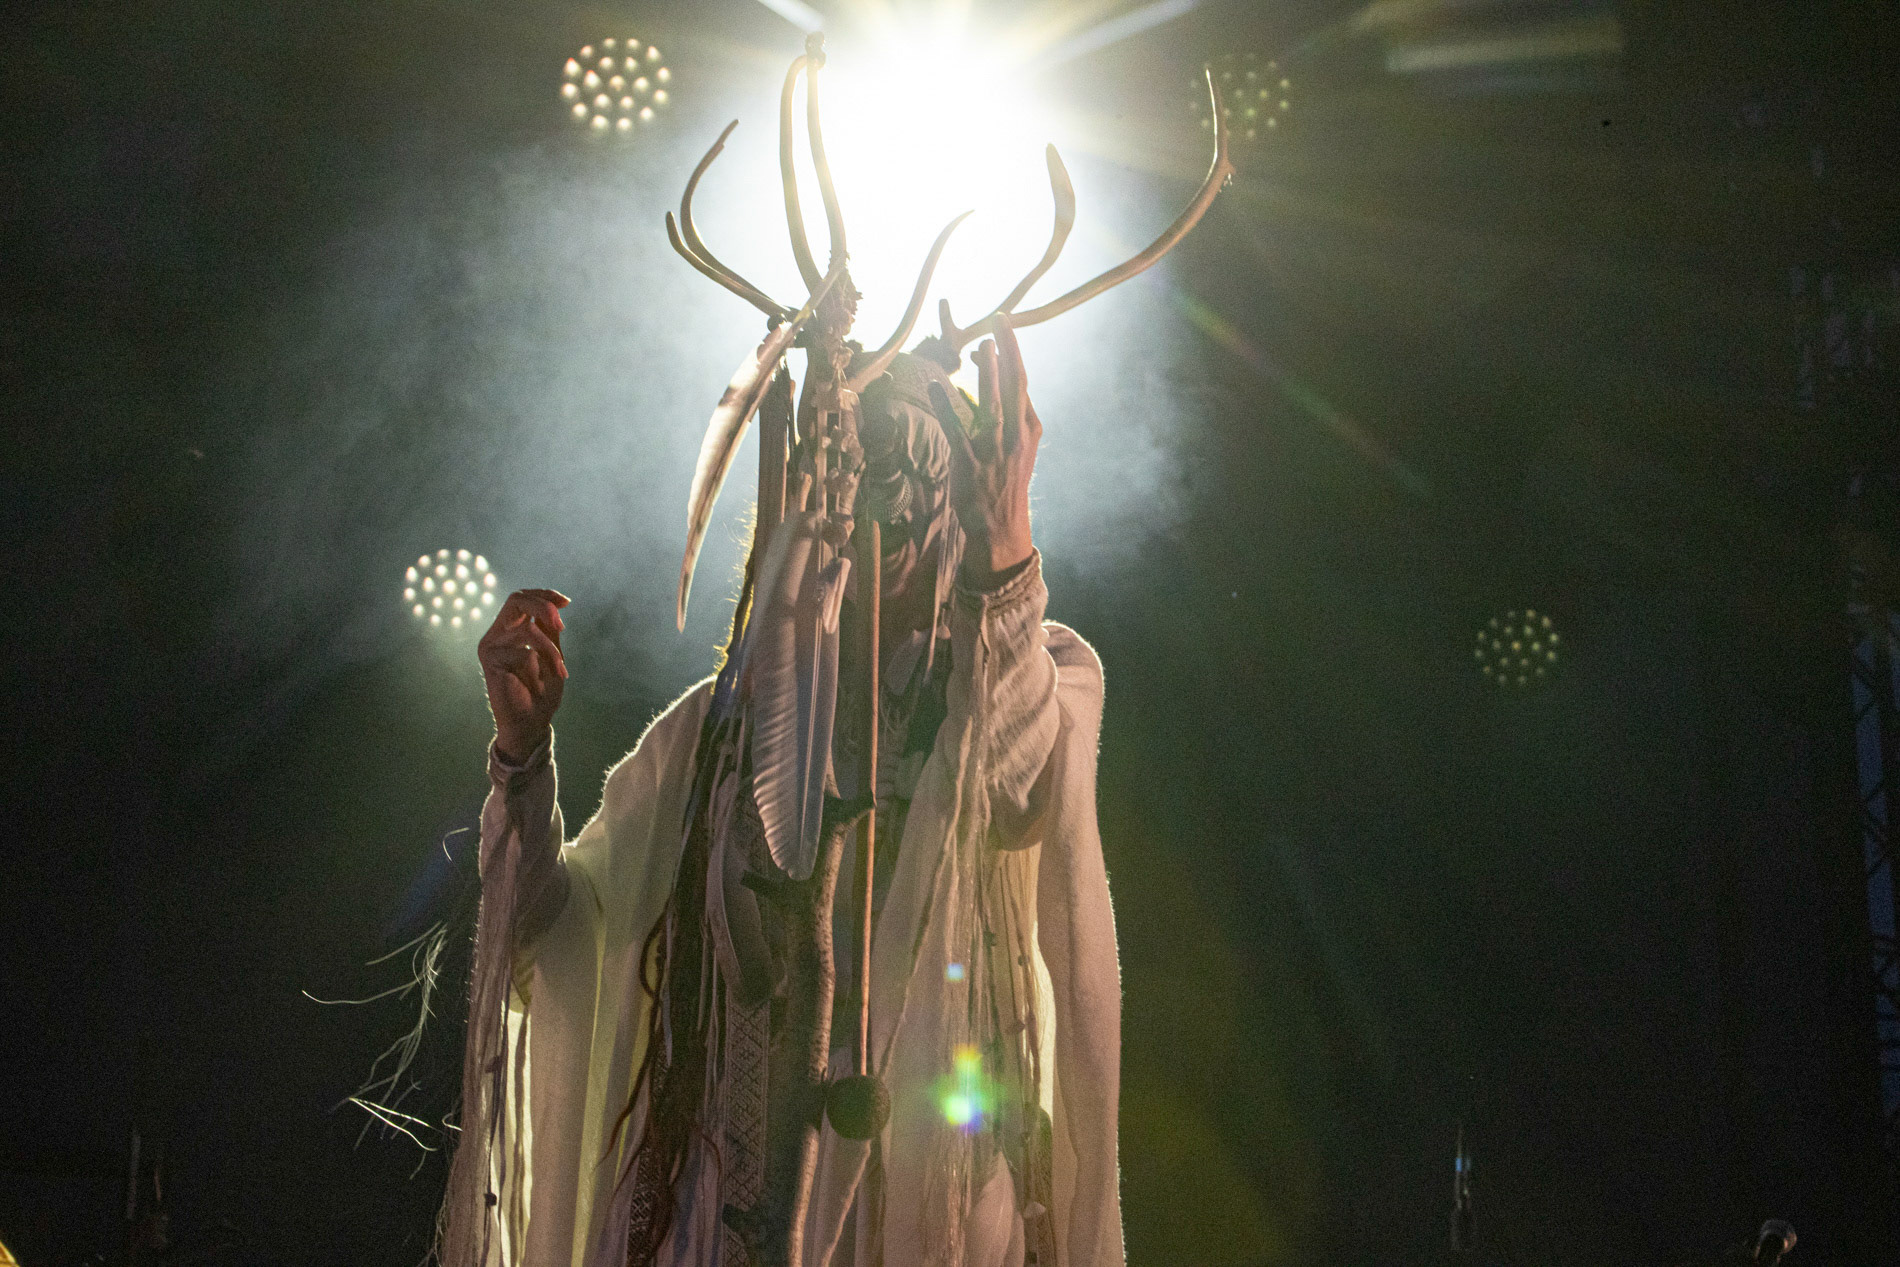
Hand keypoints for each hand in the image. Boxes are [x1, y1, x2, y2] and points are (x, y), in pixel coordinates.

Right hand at [478, 589, 568, 762]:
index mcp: (510, 630)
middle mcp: (497, 635)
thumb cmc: (541, 692)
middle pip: (516, 599)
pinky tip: (551, 676)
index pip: (521, 599)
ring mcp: (491, 646)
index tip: (566, 602)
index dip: (543, 594)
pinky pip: (522, 650)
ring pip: (526, 628)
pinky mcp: (490, 661)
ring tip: (561, 668)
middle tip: (561, 624)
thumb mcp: (552, 654)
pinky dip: (544, 660)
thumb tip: (555, 604)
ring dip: (551, 648)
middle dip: (543, 605)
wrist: (532, 723)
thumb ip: (549, 630)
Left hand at [930, 313, 1039, 580]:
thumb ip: (1016, 417)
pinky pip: (957, 431)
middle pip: (1014, 386)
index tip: (1001, 330)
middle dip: (1008, 351)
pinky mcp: (970, 465)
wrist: (1001, 528)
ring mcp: (994, 451)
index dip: (1011, 354)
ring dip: (986, 373)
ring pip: (992, 405)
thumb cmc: (1006, 483)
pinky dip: (947, 407)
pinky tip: (936, 386)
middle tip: (999, 320)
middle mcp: (1016, 437)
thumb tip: (1003, 383)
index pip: (1022, 383)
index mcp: (1029, 430)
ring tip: (979, 346)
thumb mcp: (1021, 449)